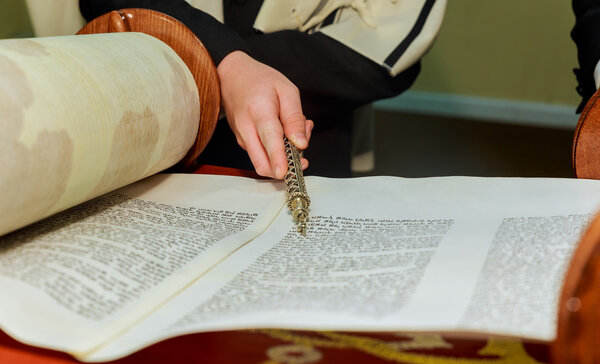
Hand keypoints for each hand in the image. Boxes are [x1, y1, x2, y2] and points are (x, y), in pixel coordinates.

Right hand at [217, 51, 312, 178]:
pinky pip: (261, 154)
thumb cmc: (259, 80)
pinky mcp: (243, 142)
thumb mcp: (286, 90)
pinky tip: (284, 133)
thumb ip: (295, 118)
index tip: (284, 172)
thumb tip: (301, 143)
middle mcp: (247, 128)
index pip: (269, 139)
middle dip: (285, 169)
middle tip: (302, 154)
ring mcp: (242, 138)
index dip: (278, 158)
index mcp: (259, 111)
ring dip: (284, 157)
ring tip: (295, 132)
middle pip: (262, 163)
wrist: (231, 77)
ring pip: (264, 161)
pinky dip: (276, 151)